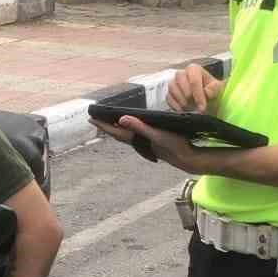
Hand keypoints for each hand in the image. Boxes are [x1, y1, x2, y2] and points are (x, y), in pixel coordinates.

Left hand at [89, 115, 217, 173]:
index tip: (91, 118)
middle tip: (95, 120)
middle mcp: (138, 142)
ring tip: (109, 122)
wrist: (187, 158)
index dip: (103, 125)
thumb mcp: (156, 133)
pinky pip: (134, 135)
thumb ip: (139, 126)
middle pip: (117, 134)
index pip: (115, 131)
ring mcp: (145, 143)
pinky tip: (131, 127)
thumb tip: (121, 119)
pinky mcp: (151, 143)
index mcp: (137, 138)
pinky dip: (128, 130)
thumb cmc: (173, 145)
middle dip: (106, 126)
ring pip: (125, 135)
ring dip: (116, 129)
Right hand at [166, 63, 223, 113]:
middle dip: (188, 95)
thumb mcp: (218, 90)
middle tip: (195, 105)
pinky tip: (183, 110)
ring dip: (181, 100)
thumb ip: (215, 88)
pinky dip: (175, 105)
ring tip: (190, 107)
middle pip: (180, 80)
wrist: (207, 102)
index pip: (193, 78)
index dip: (198, 93)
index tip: (202, 105)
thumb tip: (207, 91)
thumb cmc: (212, 93)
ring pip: (172, 88)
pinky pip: (168, 98)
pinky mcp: (169, 93)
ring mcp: (174, 83)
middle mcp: (182, 73)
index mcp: (194, 69)